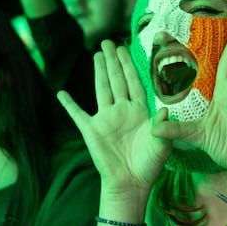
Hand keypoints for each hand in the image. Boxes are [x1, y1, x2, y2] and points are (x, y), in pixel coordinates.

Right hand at [58, 40, 171, 192]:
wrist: (131, 183)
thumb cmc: (150, 164)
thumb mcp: (163, 143)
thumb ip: (163, 125)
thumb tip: (165, 109)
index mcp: (139, 111)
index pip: (133, 82)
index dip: (129, 65)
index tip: (125, 48)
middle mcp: (121, 111)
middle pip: (116, 80)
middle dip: (113, 61)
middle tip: (108, 42)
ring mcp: (105, 119)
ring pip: (101, 89)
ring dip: (99, 72)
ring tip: (96, 54)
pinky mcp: (91, 131)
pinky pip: (77, 115)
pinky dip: (69, 104)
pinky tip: (61, 93)